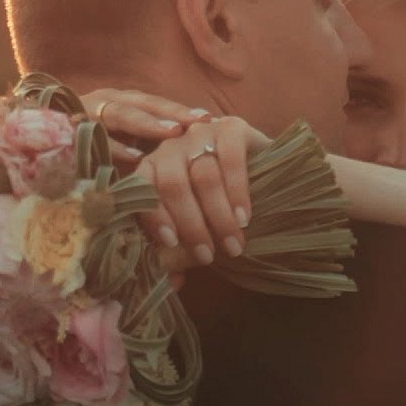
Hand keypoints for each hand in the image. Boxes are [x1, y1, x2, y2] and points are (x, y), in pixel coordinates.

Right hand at [81, 88, 211, 164]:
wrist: (31, 146)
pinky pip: (95, 137)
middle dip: (173, 113)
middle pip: (145, 104)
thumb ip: (147, 147)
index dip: (183, 111)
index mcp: (120, 103)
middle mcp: (105, 102)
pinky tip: (135, 158)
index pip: (157, 104)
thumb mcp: (121, 144)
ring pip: (121, 114)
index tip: (212, 120)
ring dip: (149, 124)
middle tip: (200, 122)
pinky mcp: (68, 131)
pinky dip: (115, 147)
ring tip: (174, 133)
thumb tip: (190, 156)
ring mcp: (86, 113)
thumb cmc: (86, 149)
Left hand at [134, 117, 270, 265]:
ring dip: (218, 216)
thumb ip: (178, 246)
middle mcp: (171, 146)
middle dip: (191, 224)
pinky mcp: (232, 127)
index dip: (154, 215)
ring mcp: (201, 133)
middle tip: (208, 256)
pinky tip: (244, 217)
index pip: (143, 188)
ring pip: (203, 175)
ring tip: (233, 244)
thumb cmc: (216, 207)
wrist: (262, 175)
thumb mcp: (192, 224)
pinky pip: (231, 159)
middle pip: (173, 184)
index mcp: (152, 167)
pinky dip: (237, 192)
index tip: (171, 243)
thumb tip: (171, 279)